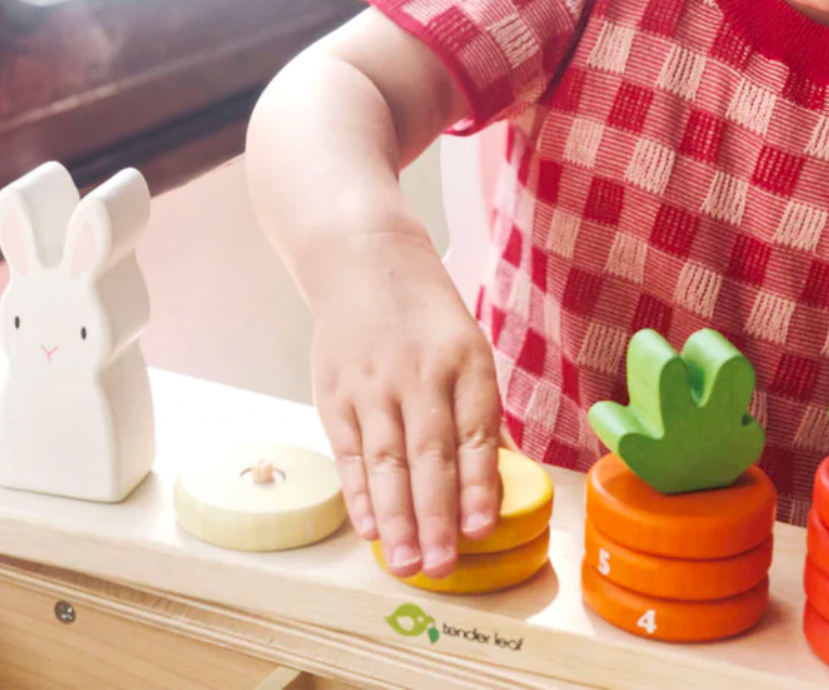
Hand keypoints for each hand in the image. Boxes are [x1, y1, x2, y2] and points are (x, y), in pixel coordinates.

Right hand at [311, 228, 502, 580]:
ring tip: (406, 564)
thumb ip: (477, 409)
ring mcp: (372, 384)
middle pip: (428, 454)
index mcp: (464, 360)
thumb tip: (493, 479)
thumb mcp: (467, 345)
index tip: (480, 529)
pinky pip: (349, 452)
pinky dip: (359, 494)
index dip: (477, 483)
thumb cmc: (427, 314)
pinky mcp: (335, 393)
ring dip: (396, 517)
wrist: (364, 262)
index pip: (474, 430)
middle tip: (440, 567)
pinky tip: (370, 527)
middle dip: (435, 515)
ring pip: (385, 461)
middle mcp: (418, 373)